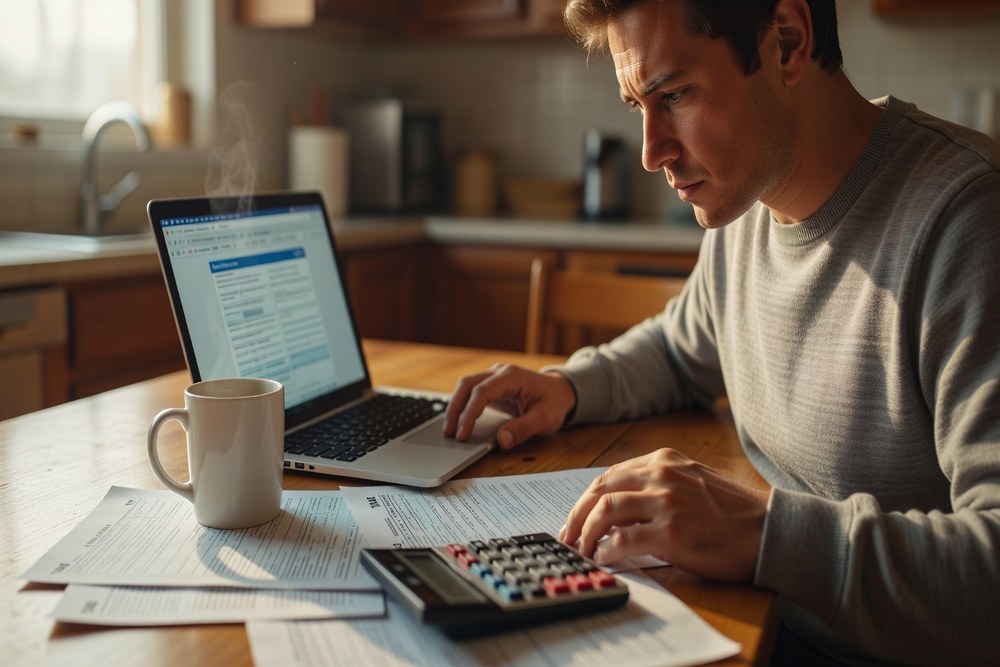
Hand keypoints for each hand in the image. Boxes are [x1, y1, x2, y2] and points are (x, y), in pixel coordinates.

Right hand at [443, 364, 576, 448]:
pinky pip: (471, 391)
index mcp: (512, 376)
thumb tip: (502, 440)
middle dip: (455, 409)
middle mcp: (500, 372)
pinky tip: (458, 422)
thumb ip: (524, 429)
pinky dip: (462, 405)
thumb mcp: (546, 419)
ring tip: (450, 430)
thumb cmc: (554, 402)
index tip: (463, 434)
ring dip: (455, 406)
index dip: (469, 413)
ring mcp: (494, 376)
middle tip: (449, 433)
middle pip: (467, 385)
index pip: (482, 392)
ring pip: (465, 386)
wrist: (561, 390)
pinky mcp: (491, 384)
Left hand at [559, 448, 768, 580]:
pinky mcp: (671, 532)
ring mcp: (665, 502)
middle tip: (568, 536)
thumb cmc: (733, 511)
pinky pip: (623, 540)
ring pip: (605, 511)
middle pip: (599, 490)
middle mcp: (661, 475)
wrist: (768, 529)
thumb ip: (657, 485)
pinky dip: (606, 551)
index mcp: (664, 460)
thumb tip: (620, 509)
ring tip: (582, 550)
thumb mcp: (692, 481)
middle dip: (577, 514)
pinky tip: (603, 559)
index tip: (576, 517)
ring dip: (586, 533)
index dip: (586, 498)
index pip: (609, 476)